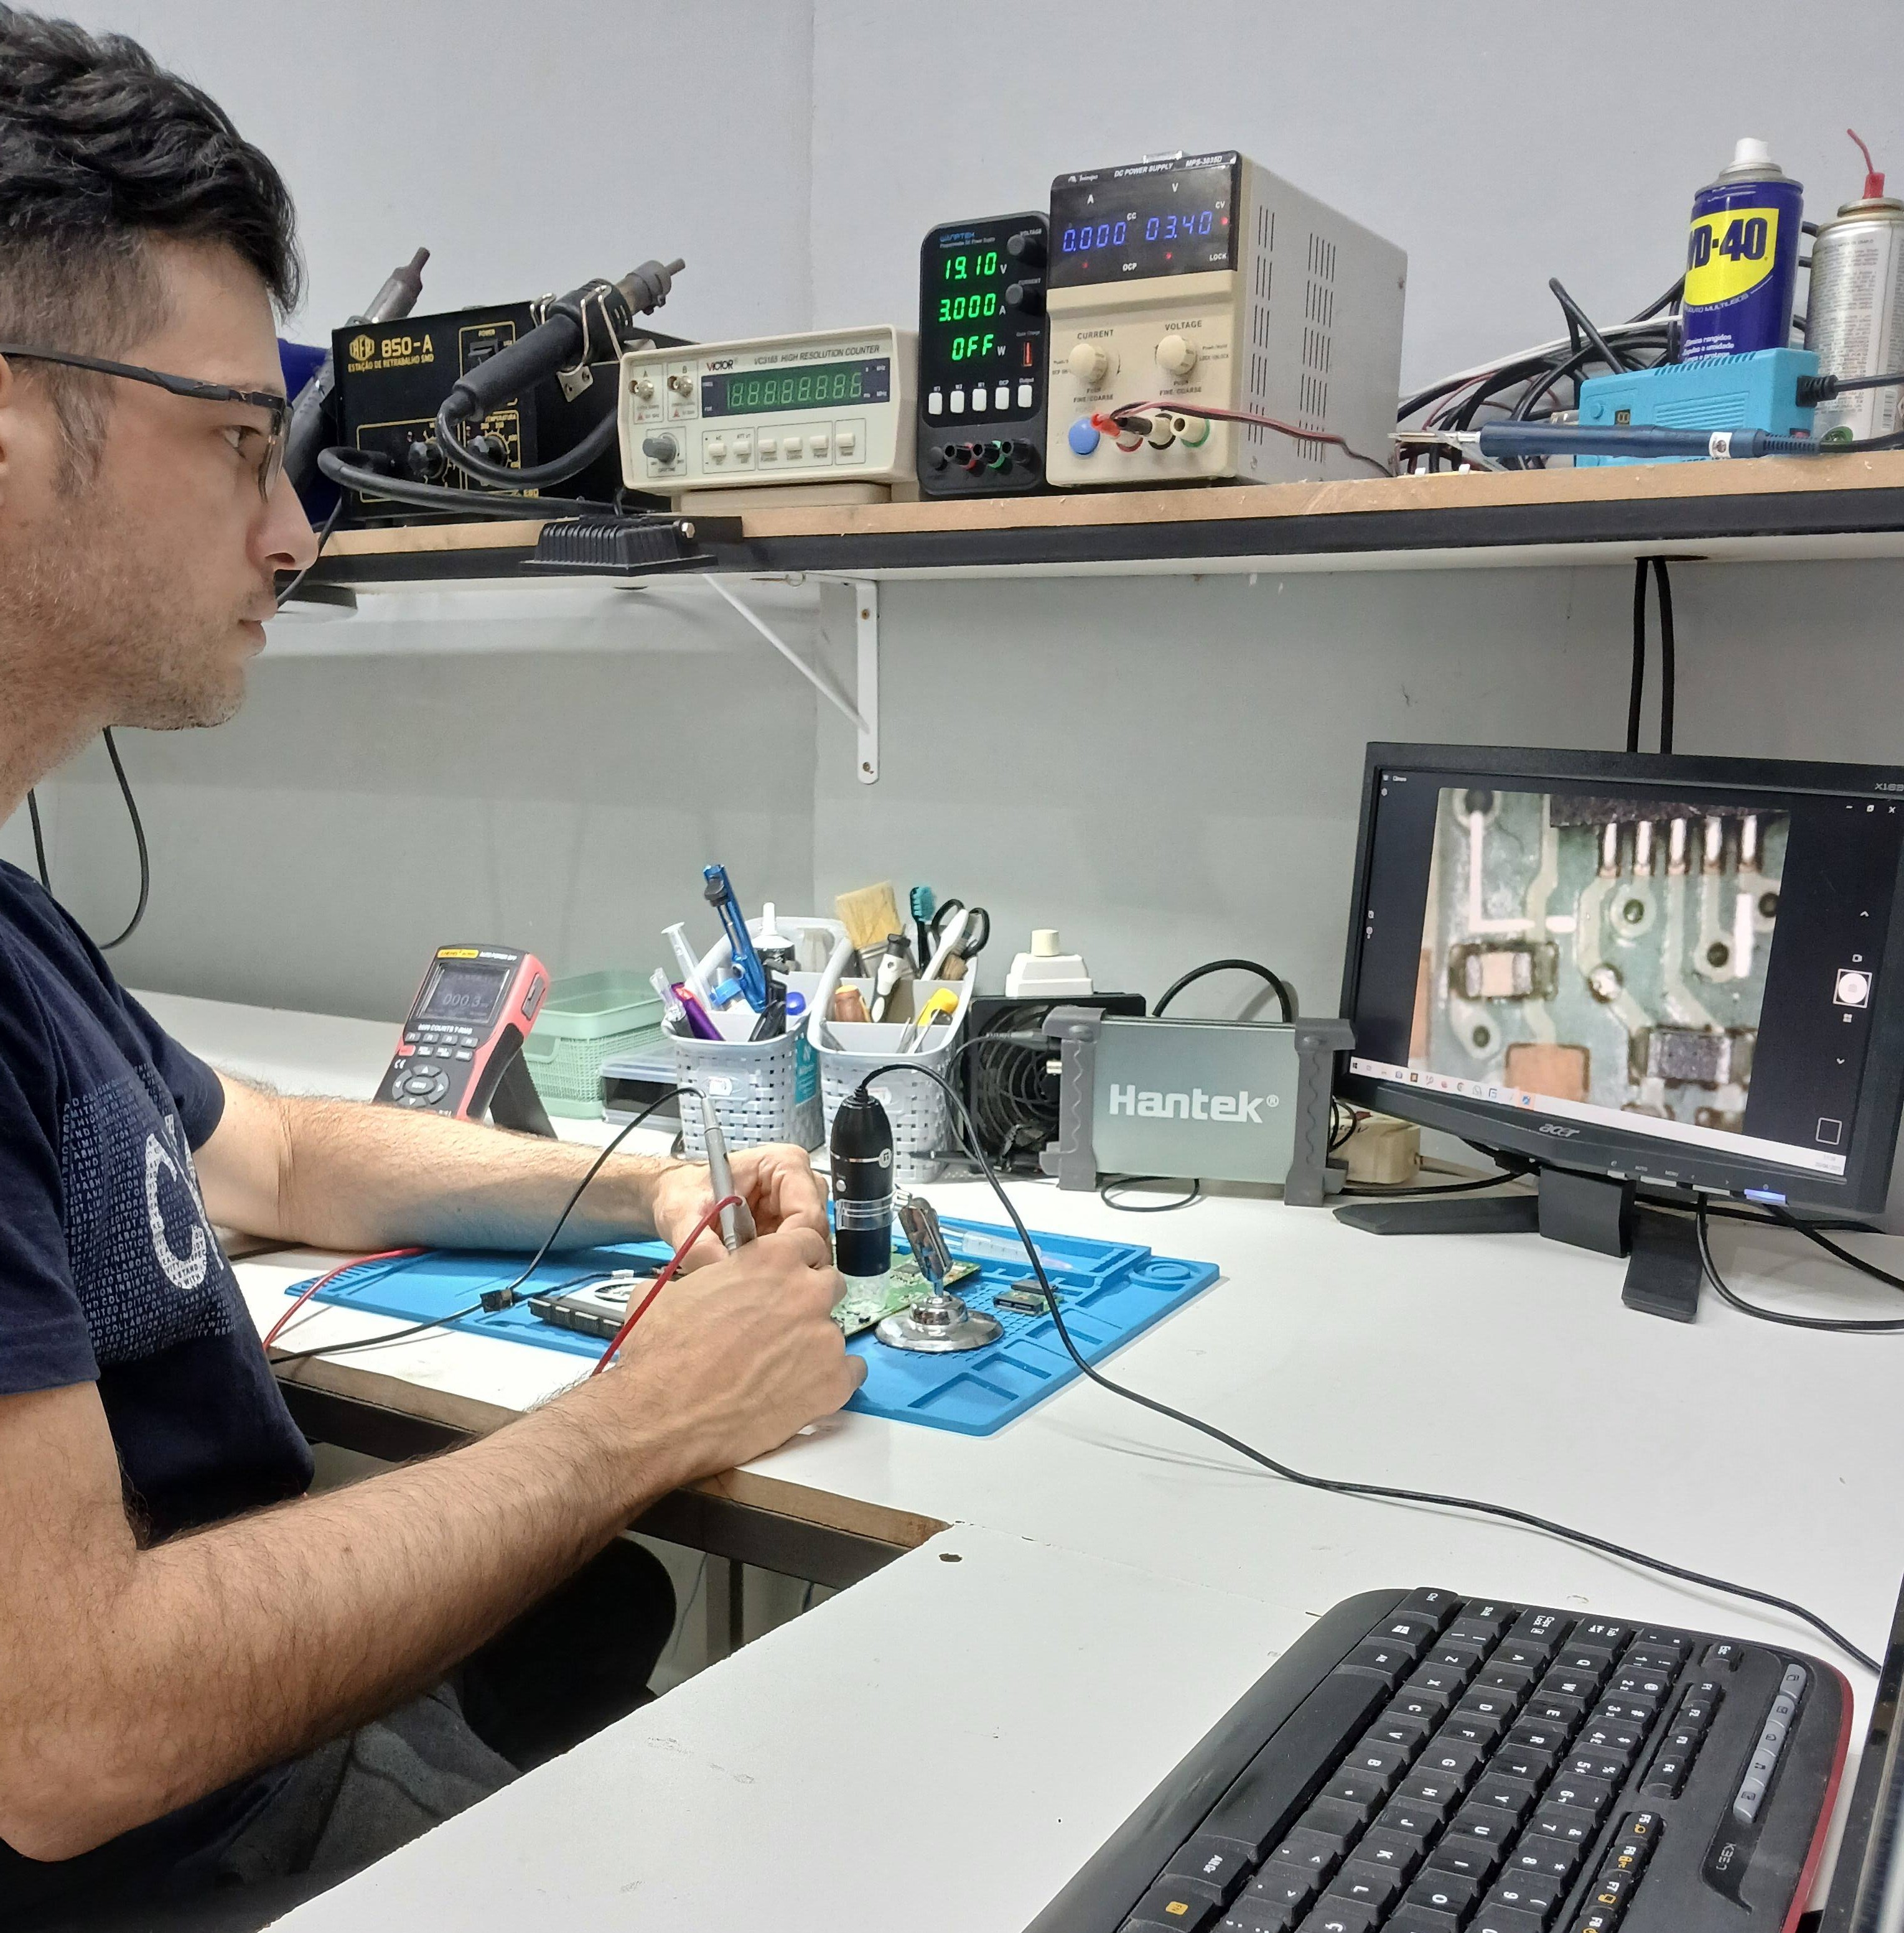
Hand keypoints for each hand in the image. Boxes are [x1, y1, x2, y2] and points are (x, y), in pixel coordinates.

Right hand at [601, 1227, 863, 1476]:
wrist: (660, 1416)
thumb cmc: (659, 1352)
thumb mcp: (673, 1290)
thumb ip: (710, 1277)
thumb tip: (707, 1285)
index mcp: (772, 1259)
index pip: (810, 1242)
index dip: (797, 1262)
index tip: (787, 1279)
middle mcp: (807, 1292)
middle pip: (829, 1285)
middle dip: (809, 1301)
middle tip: (780, 1326)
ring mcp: (826, 1339)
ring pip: (835, 1332)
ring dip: (814, 1344)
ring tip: (780, 1368)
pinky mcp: (834, 1384)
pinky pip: (852, 1373)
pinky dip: (831, 1380)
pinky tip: (802, 1390)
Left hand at [648, 1142, 829, 1268]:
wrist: (677, 1198)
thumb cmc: (684, 1193)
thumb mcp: (682, 1215)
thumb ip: (698, 1244)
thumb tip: (720, 1269)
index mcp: (784, 1164)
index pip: (808, 1214)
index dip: (791, 1248)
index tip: (764, 1270)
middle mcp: (800, 1182)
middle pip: (816, 1234)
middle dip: (788, 1260)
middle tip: (755, 1279)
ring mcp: (798, 1206)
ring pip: (811, 1249)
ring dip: (783, 1266)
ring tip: (748, 1274)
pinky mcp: (791, 1227)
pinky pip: (797, 1255)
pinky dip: (776, 1268)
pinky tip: (752, 1272)